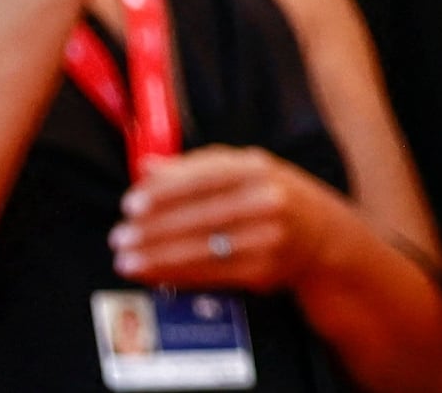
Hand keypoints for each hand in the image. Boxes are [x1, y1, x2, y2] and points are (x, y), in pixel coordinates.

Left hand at [111, 146, 348, 291]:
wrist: (321, 236)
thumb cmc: (271, 195)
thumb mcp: (242, 169)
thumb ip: (193, 167)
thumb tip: (146, 166)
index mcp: (257, 167)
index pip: (204, 177)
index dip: (165, 192)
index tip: (131, 204)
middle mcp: (267, 200)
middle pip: (200, 216)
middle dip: (154, 230)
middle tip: (119, 237)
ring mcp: (269, 237)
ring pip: (204, 249)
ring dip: (159, 258)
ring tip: (127, 260)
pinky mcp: (264, 270)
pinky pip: (213, 274)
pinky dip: (178, 275)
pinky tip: (153, 274)